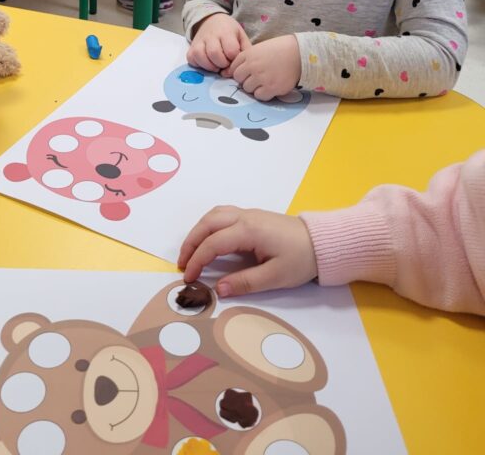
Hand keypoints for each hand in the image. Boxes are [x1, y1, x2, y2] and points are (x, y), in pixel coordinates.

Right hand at [178, 206, 316, 297]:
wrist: (322, 242)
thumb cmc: (301, 259)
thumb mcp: (275, 277)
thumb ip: (245, 282)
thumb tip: (219, 289)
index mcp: (249, 231)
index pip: (213, 244)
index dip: (197, 261)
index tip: (188, 278)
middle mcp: (244, 217)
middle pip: (207, 224)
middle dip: (190, 243)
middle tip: (182, 264)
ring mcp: (248, 214)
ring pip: (213, 215)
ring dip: (198, 231)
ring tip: (191, 252)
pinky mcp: (252, 216)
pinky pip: (222, 214)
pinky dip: (209, 225)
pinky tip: (208, 238)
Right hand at [187, 13, 248, 73]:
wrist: (212, 20)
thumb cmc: (229, 31)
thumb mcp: (241, 36)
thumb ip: (244, 51)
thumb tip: (238, 68)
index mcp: (226, 32)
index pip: (230, 50)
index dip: (234, 59)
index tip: (234, 58)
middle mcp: (210, 35)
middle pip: (214, 53)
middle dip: (222, 64)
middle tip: (225, 64)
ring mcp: (199, 41)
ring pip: (200, 56)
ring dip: (210, 66)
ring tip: (216, 66)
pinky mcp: (191, 47)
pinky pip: (191, 59)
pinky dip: (198, 65)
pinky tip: (206, 63)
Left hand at [228, 35, 300, 100]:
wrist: (299, 54)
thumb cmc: (280, 49)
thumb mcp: (259, 49)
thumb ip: (245, 59)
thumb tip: (229, 73)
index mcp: (248, 55)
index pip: (233, 68)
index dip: (240, 71)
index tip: (248, 72)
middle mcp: (252, 66)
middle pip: (239, 80)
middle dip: (246, 80)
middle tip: (258, 77)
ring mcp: (261, 78)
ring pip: (248, 89)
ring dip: (255, 87)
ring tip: (266, 81)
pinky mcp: (271, 88)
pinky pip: (259, 96)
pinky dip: (264, 94)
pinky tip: (271, 87)